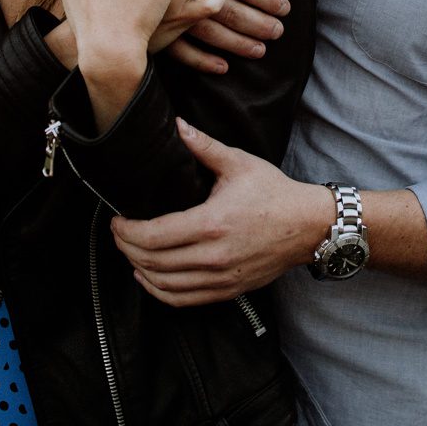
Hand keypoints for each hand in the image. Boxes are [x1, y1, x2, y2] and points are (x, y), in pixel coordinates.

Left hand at [110, 119, 332, 305]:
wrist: (309, 226)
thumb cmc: (275, 193)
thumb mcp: (239, 163)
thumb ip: (203, 146)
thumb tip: (177, 125)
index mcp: (211, 223)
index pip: (152, 236)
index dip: (126, 231)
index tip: (117, 220)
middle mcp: (213, 256)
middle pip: (151, 262)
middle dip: (126, 248)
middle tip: (118, 233)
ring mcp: (221, 278)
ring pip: (164, 285)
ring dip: (139, 270)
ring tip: (130, 253)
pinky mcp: (228, 290)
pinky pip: (184, 300)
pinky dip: (160, 291)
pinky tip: (148, 278)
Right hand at [139, 0, 292, 75]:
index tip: (284, 5)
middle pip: (228, 6)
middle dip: (257, 21)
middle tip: (280, 29)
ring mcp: (166, 9)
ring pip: (211, 31)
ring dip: (238, 42)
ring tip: (262, 48)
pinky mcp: (150, 24)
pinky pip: (181, 50)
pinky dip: (202, 60)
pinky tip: (221, 66)